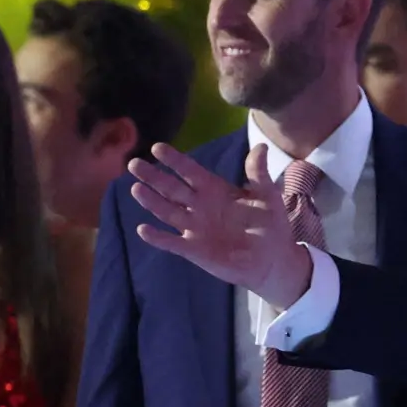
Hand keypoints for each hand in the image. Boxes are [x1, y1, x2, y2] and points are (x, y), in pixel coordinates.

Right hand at [129, 143, 313, 307]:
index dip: (175, 160)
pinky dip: (158, 237)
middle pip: (172, 188)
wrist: (272, 260)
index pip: (190, 171)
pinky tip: (143, 229)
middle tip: (134, 163)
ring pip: (167, 211)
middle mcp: (199, 206)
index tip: (158, 148)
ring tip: (135, 188)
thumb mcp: (267, 196)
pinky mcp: (193, 249)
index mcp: (215, 190)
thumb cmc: (270, 225)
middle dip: (153, 176)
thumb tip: (261, 146)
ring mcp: (194, 228)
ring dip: (151, 201)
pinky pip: (171, 242)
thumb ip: (259, 173)